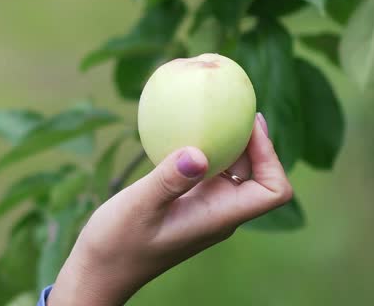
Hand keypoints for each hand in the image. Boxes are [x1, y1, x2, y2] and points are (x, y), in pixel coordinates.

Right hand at [48, 113, 292, 305]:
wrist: (101, 270)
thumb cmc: (118, 244)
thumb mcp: (139, 207)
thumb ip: (168, 180)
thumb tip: (199, 152)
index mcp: (219, 218)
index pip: (272, 191)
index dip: (271, 157)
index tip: (249, 126)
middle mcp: (220, 213)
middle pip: (258, 175)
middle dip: (253, 141)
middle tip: (234, 104)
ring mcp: (205, 209)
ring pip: (234, 172)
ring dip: (230, 143)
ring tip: (215, 109)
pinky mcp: (189, 203)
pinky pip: (209, 172)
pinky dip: (206, 149)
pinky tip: (184, 126)